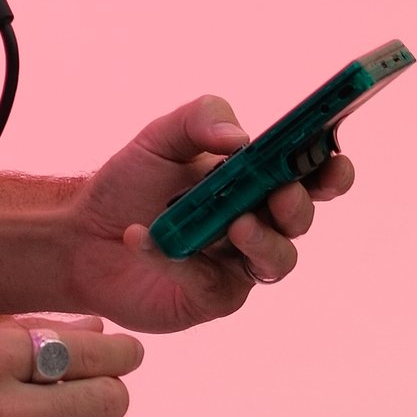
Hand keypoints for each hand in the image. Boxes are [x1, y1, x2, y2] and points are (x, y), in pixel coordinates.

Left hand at [58, 96, 353, 334]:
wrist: (82, 234)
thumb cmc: (130, 183)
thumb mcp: (160, 137)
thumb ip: (200, 120)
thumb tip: (240, 139)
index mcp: (255, 179)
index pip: (311, 175)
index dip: (332, 171)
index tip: (333, 163)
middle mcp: (257, 222)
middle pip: (300, 219)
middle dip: (295, 206)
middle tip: (275, 195)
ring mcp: (238, 264)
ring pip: (277, 260)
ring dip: (262, 241)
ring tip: (233, 225)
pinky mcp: (211, 296)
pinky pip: (213, 282)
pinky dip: (181, 261)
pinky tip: (144, 238)